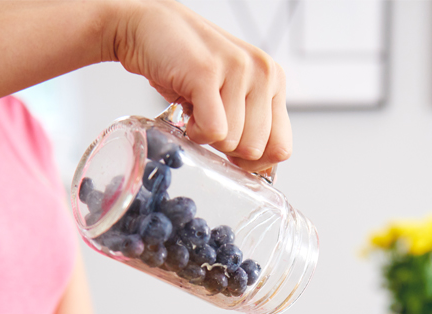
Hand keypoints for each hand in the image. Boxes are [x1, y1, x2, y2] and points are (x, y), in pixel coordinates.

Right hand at [108, 0, 290, 172]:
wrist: (150, 27)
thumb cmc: (187, 66)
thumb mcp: (232, 94)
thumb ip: (251, 124)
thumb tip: (258, 168)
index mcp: (274, 81)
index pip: (281, 147)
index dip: (253, 161)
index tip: (232, 149)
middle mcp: (263, 73)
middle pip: (254, 150)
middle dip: (225, 147)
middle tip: (208, 118)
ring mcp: (238, 70)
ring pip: (231, 142)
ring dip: (205, 135)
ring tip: (196, 106)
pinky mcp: (208, 73)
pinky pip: (213, 131)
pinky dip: (194, 131)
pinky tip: (188, 108)